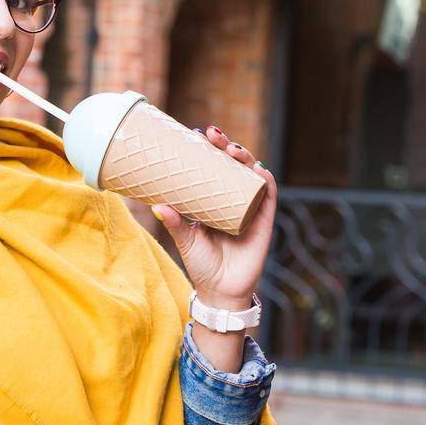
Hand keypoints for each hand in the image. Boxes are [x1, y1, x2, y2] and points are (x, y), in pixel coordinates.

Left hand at [151, 125, 276, 308]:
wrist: (220, 291)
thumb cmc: (201, 264)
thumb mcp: (185, 239)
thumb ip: (174, 223)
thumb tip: (157, 205)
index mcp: (214, 200)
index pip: (213, 167)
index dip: (208, 149)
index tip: (195, 134)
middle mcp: (233, 199)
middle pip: (233, 165)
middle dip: (225, 146)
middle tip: (211, 134)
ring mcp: (249, 208)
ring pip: (251, 174)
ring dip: (245, 157)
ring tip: (231, 148)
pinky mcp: (264, 221)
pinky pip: (268, 196)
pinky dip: (265, 180)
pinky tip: (258, 169)